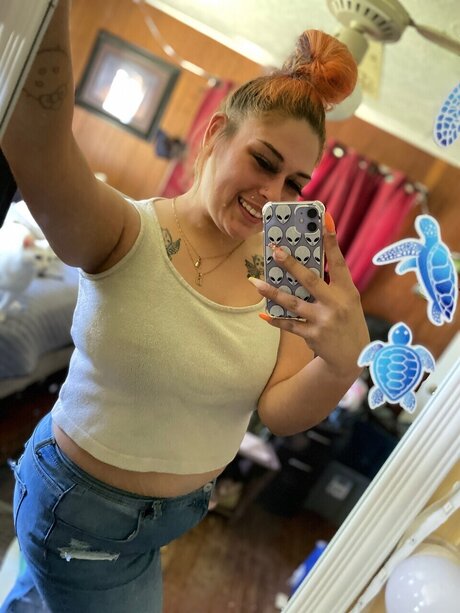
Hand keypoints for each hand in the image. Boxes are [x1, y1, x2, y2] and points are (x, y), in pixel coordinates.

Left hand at [249, 231, 369, 377]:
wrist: (352, 356)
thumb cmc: (347, 320)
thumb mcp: (348, 300)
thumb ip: (331, 283)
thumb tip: (303, 264)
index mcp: (347, 291)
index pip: (339, 263)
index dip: (331, 243)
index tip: (324, 223)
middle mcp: (336, 304)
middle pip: (310, 280)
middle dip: (291, 265)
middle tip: (275, 251)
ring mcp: (323, 320)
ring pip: (292, 303)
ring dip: (271, 293)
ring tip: (255, 283)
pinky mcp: (312, 335)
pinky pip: (289, 324)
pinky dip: (275, 320)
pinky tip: (263, 315)